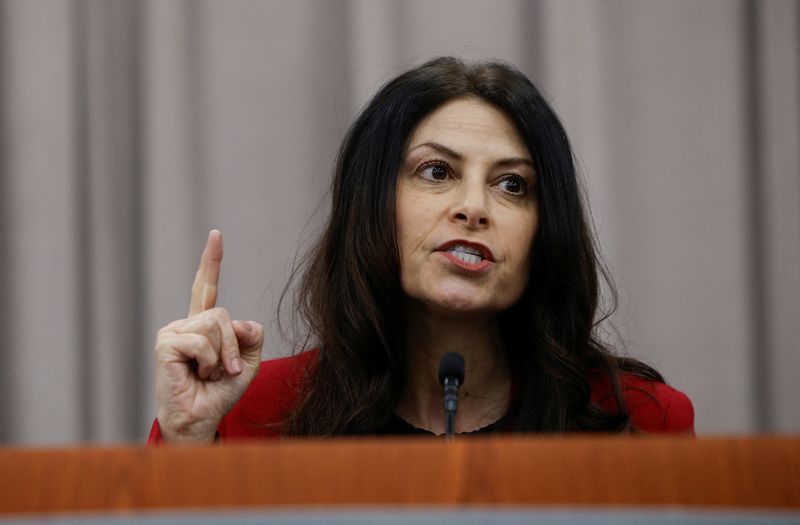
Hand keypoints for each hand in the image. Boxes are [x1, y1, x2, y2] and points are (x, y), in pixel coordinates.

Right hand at [154, 230, 262, 443]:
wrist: (201, 419)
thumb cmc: (220, 392)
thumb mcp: (249, 361)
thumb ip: (251, 335)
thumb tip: (239, 322)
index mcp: (203, 324)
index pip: (207, 287)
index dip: (211, 261)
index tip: (216, 234)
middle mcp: (185, 323)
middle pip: (222, 314)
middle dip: (234, 346)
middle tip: (225, 370)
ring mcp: (173, 332)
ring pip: (215, 325)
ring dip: (222, 356)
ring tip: (208, 374)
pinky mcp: (165, 344)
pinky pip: (201, 342)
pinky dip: (208, 361)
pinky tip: (196, 375)